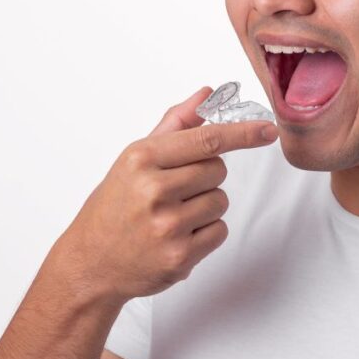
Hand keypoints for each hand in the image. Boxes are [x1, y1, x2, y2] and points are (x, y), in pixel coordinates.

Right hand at [52, 86, 277, 304]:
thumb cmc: (114, 207)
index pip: (207, 139)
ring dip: (205, 206)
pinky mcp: (179, 257)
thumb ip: (175, 125)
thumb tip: (207, 94)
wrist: (90, 264)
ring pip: (221, 200)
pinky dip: (205, 233)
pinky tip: (177, 237)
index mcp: (141, 159)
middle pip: (218, 169)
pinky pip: (219, 231)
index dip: (242, 133)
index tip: (268, 129)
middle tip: (174, 191)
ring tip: (171, 216)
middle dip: (205, 177)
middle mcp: (154, 190)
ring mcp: (167, 226)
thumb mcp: (134, 160)